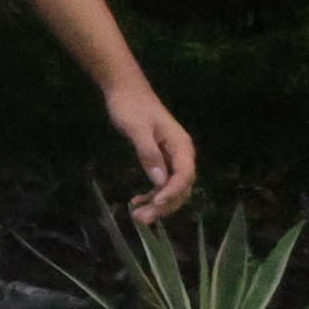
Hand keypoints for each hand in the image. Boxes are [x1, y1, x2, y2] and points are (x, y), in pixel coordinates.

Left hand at [105, 81, 198, 224]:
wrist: (124, 90)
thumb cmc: (130, 106)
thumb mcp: (136, 129)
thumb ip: (148, 153)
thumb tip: (159, 180)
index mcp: (181, 146)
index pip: (184, 176)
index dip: (172, 193)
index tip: (156, 204)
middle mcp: (181, 154)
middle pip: (181, 187)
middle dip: (164, 205)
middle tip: (142, 219)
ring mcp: (172, 156)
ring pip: (172, 187)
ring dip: (158, 203)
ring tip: (138, 215)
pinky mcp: (161, 157)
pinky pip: (162, 181)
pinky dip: (152, 193)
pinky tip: (137, 201)